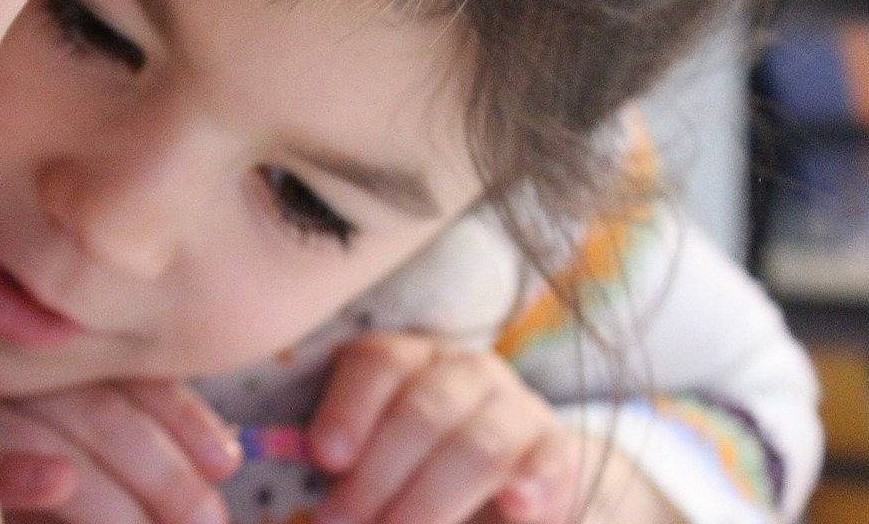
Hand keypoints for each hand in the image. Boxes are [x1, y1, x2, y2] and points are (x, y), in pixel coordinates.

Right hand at [0, 374, 242, 523]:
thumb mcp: (64, 456)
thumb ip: (130, 453)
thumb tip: (222, 461)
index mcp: (46, 364)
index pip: (129, 379)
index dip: (185, 420)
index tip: (226, 466)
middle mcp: (6, 371)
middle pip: (101, 410)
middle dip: (164, 475)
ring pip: (56, 437)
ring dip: (114, 499)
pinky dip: (22, 473)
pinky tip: (56, 484)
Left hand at [306, 333, 581, 523]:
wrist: (506, 488)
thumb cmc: (415, 471)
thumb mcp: (374, 460)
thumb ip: (344, 463)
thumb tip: (311, 474)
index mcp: (409, 361)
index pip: (378, 362)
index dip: (348, 408)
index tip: (323, 457)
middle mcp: (465, 372)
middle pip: (422, 410)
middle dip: (377, 475)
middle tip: (340, 521)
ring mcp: (517, 408)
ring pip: (476, 445)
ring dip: (430, 500)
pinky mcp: (557, 453)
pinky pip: (547, 463)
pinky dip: (530, 485)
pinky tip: (515, 506)